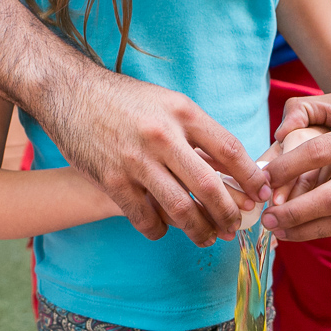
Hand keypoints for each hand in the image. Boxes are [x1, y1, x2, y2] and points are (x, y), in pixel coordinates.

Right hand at [47, 70, 270, 246]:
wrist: (69, 92)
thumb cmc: (124, 100)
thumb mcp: (167, 103)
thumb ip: (197, 133)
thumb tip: (232, 167)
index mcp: (183, 112)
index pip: (230, 150)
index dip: (251, 177)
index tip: (261, 195)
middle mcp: (162, 136)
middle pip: (209, 187)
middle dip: (228, 214)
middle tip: (235, 227)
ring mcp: (135, 160)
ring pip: (180, 209)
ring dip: (199, 231)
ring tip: (208, 237)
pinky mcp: (111, 180)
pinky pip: (145, 218)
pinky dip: (159, 230)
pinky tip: (164, 229)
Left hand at [261, 94, 330, 240]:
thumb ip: (305, 108)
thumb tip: (279, 134)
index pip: (316, 153)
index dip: (285, 168)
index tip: (262, 179)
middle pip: (329, 198)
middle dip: (294, 212)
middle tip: (267, 218)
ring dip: (305, 230)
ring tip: (278, 230)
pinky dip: (324, 231)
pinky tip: (302, 231)